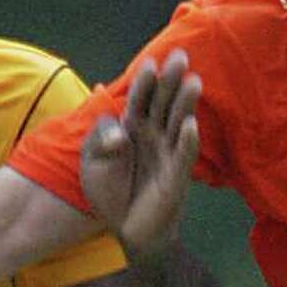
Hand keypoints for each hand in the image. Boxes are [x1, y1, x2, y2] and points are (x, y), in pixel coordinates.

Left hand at [77, 50, 201, 256]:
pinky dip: (187, 141)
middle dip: (171, 81)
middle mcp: (152, 137)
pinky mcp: (176, 178)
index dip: (144, 83)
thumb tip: (118, 129)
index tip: (149, 64)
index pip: (139, 100)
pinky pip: (183, 156)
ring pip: (177, 123)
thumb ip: (99, 139)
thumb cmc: (110, 193)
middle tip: (181, 56)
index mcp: (132, 128)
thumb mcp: (93, 162)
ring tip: (194, 82)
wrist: (125, 230)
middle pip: (163, 104)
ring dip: (185, 104)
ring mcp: (167, 155)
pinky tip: (190, 125)